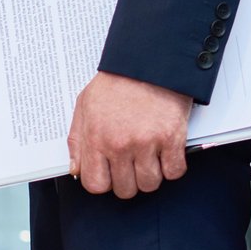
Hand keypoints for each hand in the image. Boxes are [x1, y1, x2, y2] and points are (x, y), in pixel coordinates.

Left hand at [66, 72, 193, 198]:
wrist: (150, 61)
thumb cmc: (117, 82)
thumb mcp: (85, 106)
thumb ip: (77, 141)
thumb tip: (76, 170)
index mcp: (96, 139)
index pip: (96, 185)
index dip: (103, 183)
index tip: (110, 174)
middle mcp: (120, 145)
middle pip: (125, 189)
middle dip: (127, 181)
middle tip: (131, 165)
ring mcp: (147, 143)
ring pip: (150, 184)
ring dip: (150, 175)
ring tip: (149, 159)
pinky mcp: (172, 138)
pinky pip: (174, 171)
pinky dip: (173, 167)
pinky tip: (166, 154)